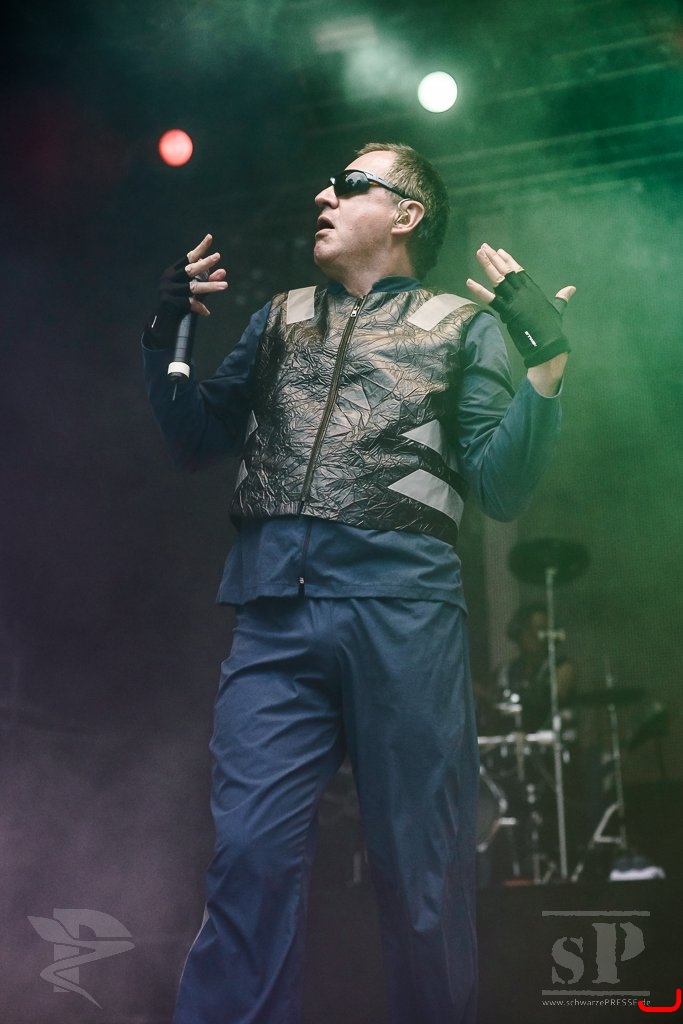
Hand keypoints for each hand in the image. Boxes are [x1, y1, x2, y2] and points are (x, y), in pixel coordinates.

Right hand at [158, 233, 227, 318]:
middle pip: (190, 269)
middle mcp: (169, 278)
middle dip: (204, 263)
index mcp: (173, 272)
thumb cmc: (179, 302)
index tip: (210, 237)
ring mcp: (168, 290)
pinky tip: (206, 312)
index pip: (189, 258)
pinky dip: (198, 307)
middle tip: (217, 256)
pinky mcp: (169, 302)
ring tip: (225, 286)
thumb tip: (223, 271)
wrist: (163, 320)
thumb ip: (208, 281)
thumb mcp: (195, 290)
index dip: (200, 249)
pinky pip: (188, 303)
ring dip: (210, 286)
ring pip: (193, 287)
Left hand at [466, 244, 574, 371]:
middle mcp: (523, 291)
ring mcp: (514, 300)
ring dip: (487, 265)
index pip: (519, 271)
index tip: (500, 251)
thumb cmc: (553, 328)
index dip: (509, 261)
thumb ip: (562, 297)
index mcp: (533, 289)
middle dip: (495, 258)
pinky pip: (491, 299)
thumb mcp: (558, 309)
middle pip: (506, 271)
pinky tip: (469, 282)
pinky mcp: (507, 311)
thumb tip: (571, 289)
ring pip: (498, 279)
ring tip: (479, 253)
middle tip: (484, 247)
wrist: (549, 342)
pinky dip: (479, 291)